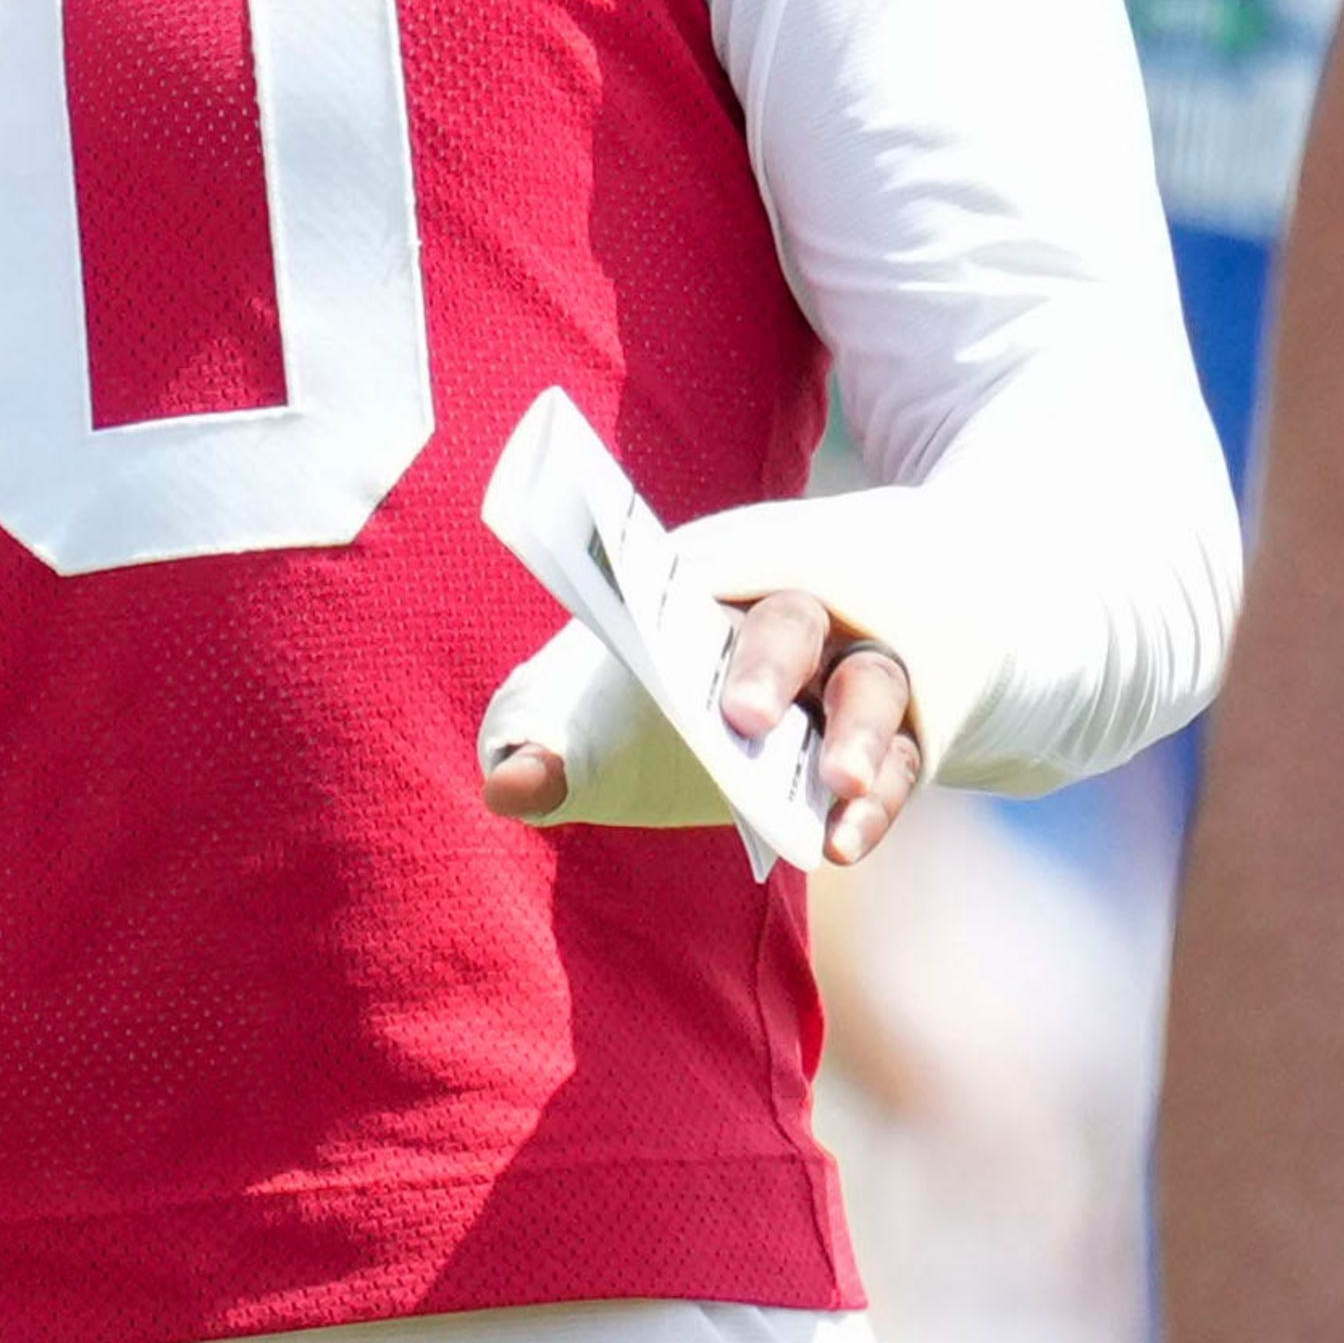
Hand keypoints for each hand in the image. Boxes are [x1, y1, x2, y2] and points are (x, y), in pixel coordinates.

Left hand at [480, 594, 921, 864]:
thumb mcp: (644, 673)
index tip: (636, 621)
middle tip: (740, 719)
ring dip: (855, 737)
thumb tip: (505, 789)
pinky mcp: (911, 724)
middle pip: (787, 620)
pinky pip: (906, 758)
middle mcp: (799, 604)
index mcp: (719, 573)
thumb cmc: (716, 655)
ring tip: (839, 787)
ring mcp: (863, 661)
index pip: (686, 574)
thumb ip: (571, 734)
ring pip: (867, 684)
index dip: (655, 590)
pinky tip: (843, 843)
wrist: (889, 594)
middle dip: (763, 665)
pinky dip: (879, 803)